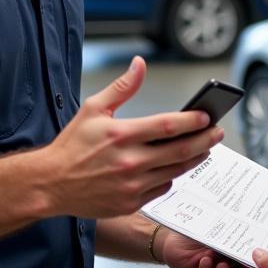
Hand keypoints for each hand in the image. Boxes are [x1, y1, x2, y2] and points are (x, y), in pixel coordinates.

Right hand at [42, 57, 223, 217]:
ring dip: (194, 159)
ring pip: (175, 172)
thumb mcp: (93, 108)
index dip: (193, 121)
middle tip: (218, 133)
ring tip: (204, 149)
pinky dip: (172, 177)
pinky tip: (176, 167)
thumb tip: (140, 64)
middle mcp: (129, 162)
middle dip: (204, 140)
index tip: (208, 116)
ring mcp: (131, 185)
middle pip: (180, 151)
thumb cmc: (71, 145)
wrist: (50, 184)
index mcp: (121, 134)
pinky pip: (161, 189)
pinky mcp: (129, 203)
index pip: (168, 126)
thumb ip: (122, 86)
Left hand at [159, 229, 245, 267]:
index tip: (251, 260)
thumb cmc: (197, 228)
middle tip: (232, 263)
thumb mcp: (215, 226)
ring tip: (219, 265)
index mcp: (236, 251)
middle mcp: (230, 264)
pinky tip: (204, 262)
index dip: (253, 265)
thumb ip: (228, 231)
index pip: (250, 263)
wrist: (176, 236)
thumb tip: (243, 228)